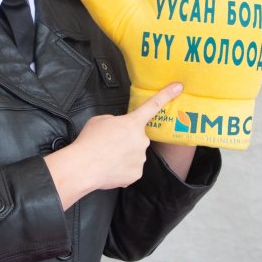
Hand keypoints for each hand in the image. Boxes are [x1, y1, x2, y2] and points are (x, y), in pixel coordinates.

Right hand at [43, 83, 182, 208]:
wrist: (83, 167)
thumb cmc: (89, 141)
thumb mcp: (100, 120)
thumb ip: (115, 121)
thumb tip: (119, 129)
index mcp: (133, 123)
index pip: (153, 105)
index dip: (167, 94)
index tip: (178, 86)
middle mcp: (141, 140)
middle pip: (137, 138)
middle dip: (126, 140)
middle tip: (109, 144)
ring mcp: (141, 159)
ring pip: (135, 154)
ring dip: (123, 155)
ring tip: (106, 158)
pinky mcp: (136, 174)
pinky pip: (131, 169)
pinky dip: (122, 169)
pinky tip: (110, 168)